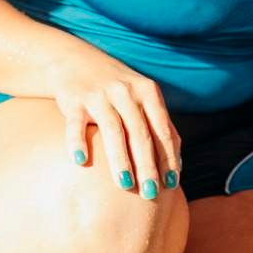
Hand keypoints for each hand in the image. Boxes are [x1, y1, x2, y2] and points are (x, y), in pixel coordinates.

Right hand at [51, 53, 181, 197]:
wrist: (75, 59)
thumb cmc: (116, 87)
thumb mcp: (142, 97)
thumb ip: (159, 124)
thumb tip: (178, 163)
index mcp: (147, 92)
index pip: (162, 129)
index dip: (168, 157)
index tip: (172, 184)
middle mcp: (126, 92)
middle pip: (140, 133)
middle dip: (147, 165)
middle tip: (150, 193)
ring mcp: (100, 95)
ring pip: (113, 130)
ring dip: (120, 159)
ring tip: (125, 184)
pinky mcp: (74, 100)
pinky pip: (76, 124)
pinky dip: (78, 142)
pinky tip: (81, 161)